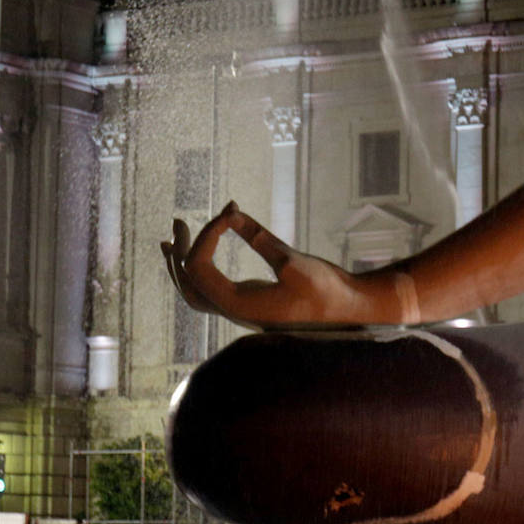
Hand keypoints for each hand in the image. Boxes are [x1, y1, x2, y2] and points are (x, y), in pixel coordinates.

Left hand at [160, 202, 394, 329]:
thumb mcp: (294, 262)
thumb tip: (231, 213)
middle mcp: (234, 311)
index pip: (199, 268)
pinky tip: (206, 251)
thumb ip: (260, 238)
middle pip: (187, 285)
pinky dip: (201, 270)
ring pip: (196, 291)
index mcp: (238, 305)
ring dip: (183, 264)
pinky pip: (213, 289)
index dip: (208, 234)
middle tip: (177, 222)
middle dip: (178, 253)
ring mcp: (241, 309)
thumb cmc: (327, 291)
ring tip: (172, 239)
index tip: (231, 211)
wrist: (351, 313)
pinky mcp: (252, 302)